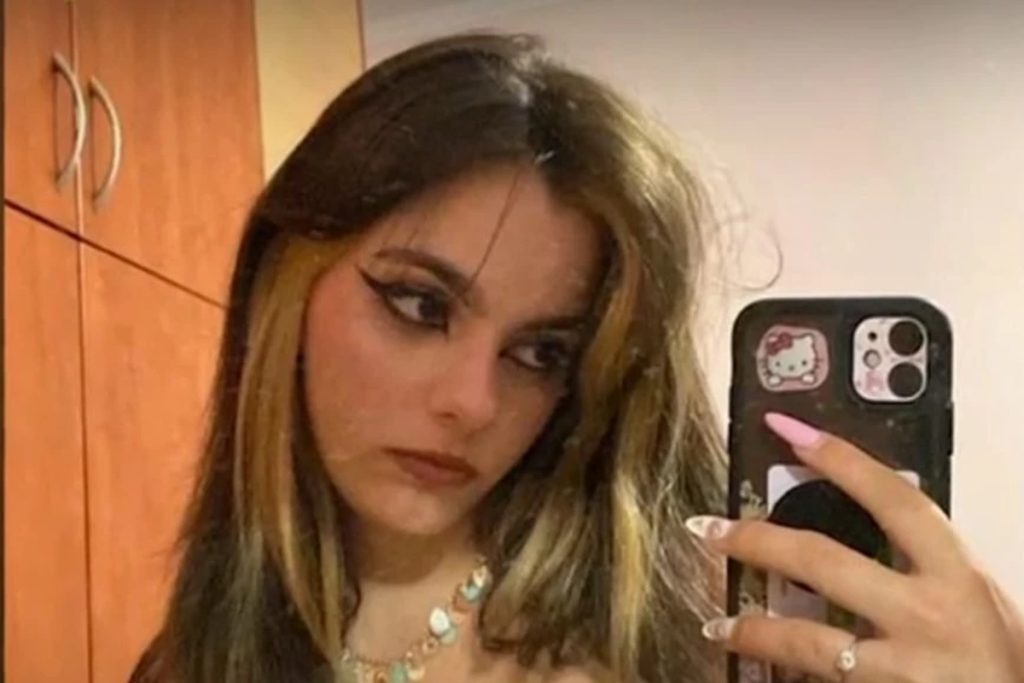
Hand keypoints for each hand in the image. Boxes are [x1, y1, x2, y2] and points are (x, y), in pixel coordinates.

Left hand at [686, 412, 1023, 681]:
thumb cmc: (1007, 661)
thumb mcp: (979, 599)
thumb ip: (926, 564)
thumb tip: (869, 523)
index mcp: (957, 574)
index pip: (893, 499)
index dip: (839, 459)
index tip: (787, 428)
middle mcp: (928, 616)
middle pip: (824, 563)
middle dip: (758, 541)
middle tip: (708, 528)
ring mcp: (904, 669)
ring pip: (808, 640)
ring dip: (754, 629)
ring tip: (716, 623)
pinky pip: (821, 680)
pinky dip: (785, 670)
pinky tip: (753, 664)